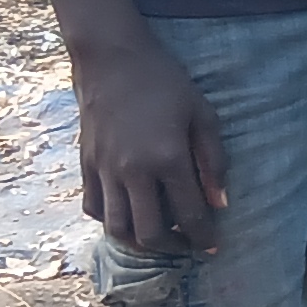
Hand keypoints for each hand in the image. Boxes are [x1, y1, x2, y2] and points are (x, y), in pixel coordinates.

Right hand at [71, 29, 226, 254]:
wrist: (111, 57)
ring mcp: (105, 170)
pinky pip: (94, 208)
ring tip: (157, 236)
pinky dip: (111, 220)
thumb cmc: (164, 81)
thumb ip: (214, 160)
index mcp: (167, 158)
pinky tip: (128, 213)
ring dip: (139, 242)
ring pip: (117, 228)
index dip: (204, 238)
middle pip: (149, 234)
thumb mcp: (201, 113)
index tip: (213, 247)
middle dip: (172, 248)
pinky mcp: (86, 164)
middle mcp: (133, 171)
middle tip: (187, 245)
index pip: (189, 216)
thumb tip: (220, 203)